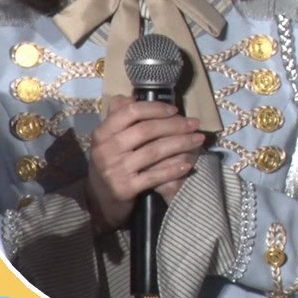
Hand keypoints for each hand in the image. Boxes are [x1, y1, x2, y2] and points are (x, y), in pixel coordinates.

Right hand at [85, 96, 203, 232]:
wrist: (99, 201)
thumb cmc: (111, 163)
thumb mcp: (109, 140)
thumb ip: (119, 117)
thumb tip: (130, 97)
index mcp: (103, 133)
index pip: (131, 112)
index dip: (156, 108)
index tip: (175, 110)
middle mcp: (106, 150)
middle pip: (147, 130)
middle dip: (175, 125)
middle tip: (195, 124)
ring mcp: (115, 170)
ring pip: (154, 151)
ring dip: (181, 144)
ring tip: (198, 140)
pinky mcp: (125, 188)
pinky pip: (155, 176)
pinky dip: (173, 169)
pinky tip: (188, 164)